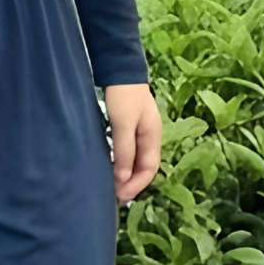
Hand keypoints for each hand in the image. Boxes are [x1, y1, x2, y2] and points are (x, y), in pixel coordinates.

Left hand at [104, 82, 162, 203]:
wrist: (119, 68)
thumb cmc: (123, 95)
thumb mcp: (123, 124)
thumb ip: (125, 151)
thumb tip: (124, 179)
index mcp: (153, 136)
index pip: (150, 169)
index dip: (136, 185)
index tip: (120, 196)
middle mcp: (149, 136)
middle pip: (144, 167)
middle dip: (131, 183)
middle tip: (113, 195)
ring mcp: (140, 130)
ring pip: (136, 160)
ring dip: (126, 174)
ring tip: (111, 185)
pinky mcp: (129, 125)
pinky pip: (128, 151)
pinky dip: (121, 162)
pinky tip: (111, 165)